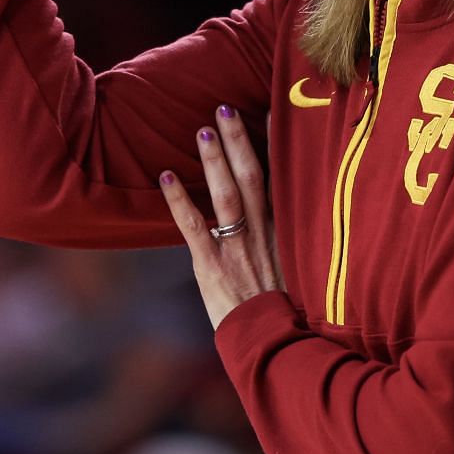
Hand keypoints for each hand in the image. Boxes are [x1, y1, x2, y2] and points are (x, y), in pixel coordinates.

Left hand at [159, 105, 285, 329]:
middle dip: (238, 142)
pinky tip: (166, 175)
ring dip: (214, 162)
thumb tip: (265, 215)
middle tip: (224, 108)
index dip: (273, 147)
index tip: (269, 113)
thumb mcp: (287, 269)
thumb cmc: (278, 311)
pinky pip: (193, 226)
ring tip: (202, 130)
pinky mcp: (211, 266)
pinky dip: (179, 199)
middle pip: (252, 178)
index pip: (277, 180)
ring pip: (227, 196)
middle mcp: (261, 234)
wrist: (271, 345)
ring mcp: (236, 249)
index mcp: (280, 232)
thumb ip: (275, 239)